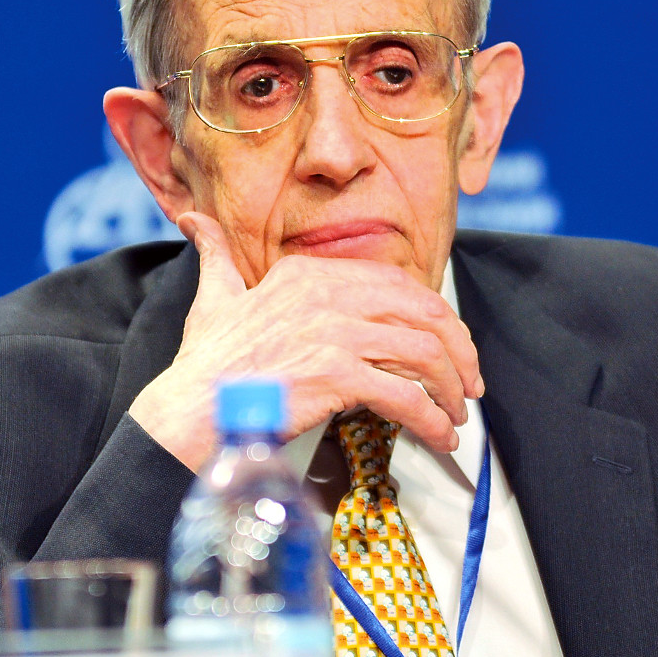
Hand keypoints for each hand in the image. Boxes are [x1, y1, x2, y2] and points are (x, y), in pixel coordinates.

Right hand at [128, 212, 483, 471]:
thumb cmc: (206, 362)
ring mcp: (333, 333)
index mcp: (308, 272)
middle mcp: (326, 294)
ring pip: (422, 353)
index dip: (434, 316)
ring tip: (456, 417)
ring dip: (449, 389)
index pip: (397, 285)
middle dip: (456, 350)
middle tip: (467, 383)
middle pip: (421, 313)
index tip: (449, 343)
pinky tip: (439, 436)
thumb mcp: (215, 295)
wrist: (190, 408)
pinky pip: (404, 395)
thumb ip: (215, 255)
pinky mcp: (336, 375)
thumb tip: (193, 220)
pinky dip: (431, 419)